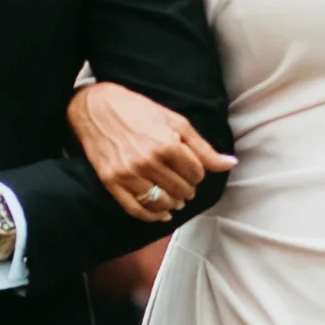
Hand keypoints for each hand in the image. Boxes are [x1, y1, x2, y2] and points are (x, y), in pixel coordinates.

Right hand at [67, 80, 236, 222]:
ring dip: (173, 204)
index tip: (191, 169)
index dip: (198, 173)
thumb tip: (230, 163)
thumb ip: (202, 147)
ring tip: (175, 199)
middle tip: (184, 184)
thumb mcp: (174, 121)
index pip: (197, 173)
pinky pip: (136, 210)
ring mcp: (128, 174)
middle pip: (181, 190)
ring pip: (162, 203)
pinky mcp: (111, 182)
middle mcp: (148, 162)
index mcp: (167, 144)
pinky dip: (152, 216)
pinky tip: (160, 214)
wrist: (94, 108)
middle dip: (187, 189)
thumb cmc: (137, 110)